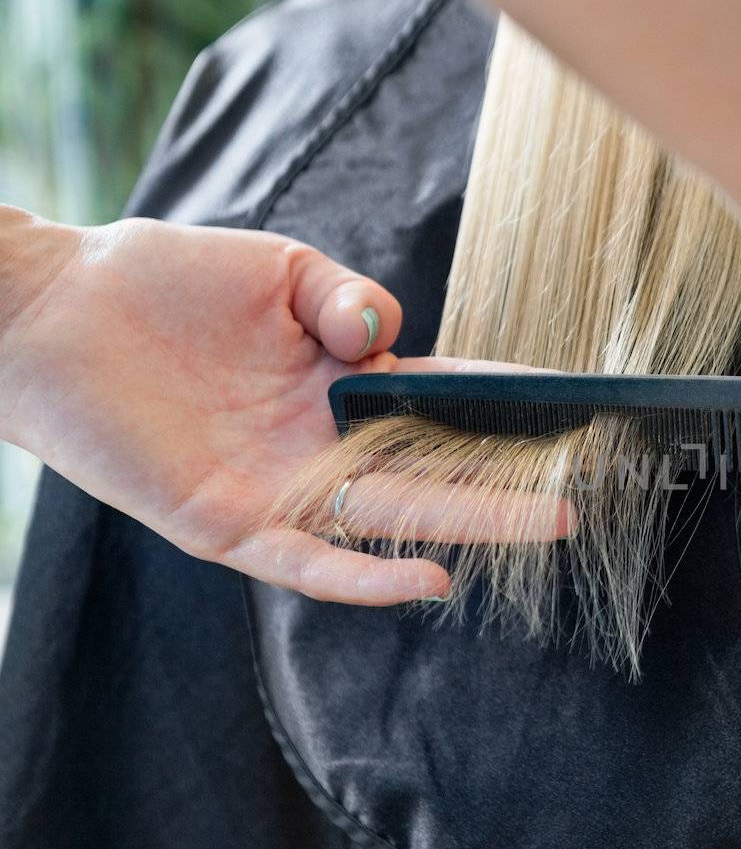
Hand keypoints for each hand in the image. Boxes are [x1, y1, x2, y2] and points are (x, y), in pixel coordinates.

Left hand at [0, 215, 567, 604]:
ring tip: (542, 524)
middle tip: (579, 491)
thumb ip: (346, 298)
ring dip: (468, 526)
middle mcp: (323, 442)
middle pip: (434, 469)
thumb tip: (391, 339)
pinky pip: (309, 562)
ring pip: (390, 519)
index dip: (506, 402)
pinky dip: (365, 578)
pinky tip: (426, 580)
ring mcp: (281, 487)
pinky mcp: (230, 522)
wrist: (50, 310)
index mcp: (342, 381)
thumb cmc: (158, 281)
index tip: (571, 409)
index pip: (443, 395)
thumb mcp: (278, 268)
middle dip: (508, 482)